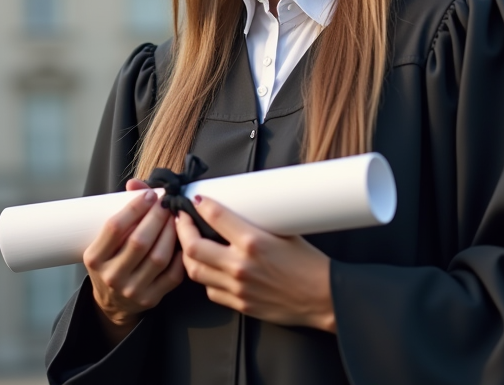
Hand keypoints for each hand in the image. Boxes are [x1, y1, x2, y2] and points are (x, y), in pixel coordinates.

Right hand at [83, 179, 184, 345]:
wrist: (112, 301)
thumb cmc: (111, 260)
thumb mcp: (106, 240)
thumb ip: (122, 212)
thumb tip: (135, 184)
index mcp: (95, 258)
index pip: (114, 227)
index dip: (134, 208)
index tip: (149, 195)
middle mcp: (111, 276)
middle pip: (139, 241)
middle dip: (157, 217)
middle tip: (167, 203)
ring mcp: (132, 290)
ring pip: (158, 257)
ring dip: (171, 232)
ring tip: (176, 217)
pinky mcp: (151, 299)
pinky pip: (173, 275)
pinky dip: (180, 255)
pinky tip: (182, 240)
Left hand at [174, 196, 335, 332]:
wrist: (323, 298)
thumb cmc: (310, 264)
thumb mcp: (284, 233)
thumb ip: (255, 226)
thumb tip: (238, 212)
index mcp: (253, 241)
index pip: (215, 216)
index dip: (200, 204)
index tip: (195, 200)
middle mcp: (240, 265)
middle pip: (193, 246)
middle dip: (181, 229)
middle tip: (182, 220)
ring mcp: (237, 287)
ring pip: (195, 271)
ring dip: (188, 255)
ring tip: (189, 243)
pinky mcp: (240, 304)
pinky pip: (210, 291)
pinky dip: (205, 278)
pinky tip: (208, 269)